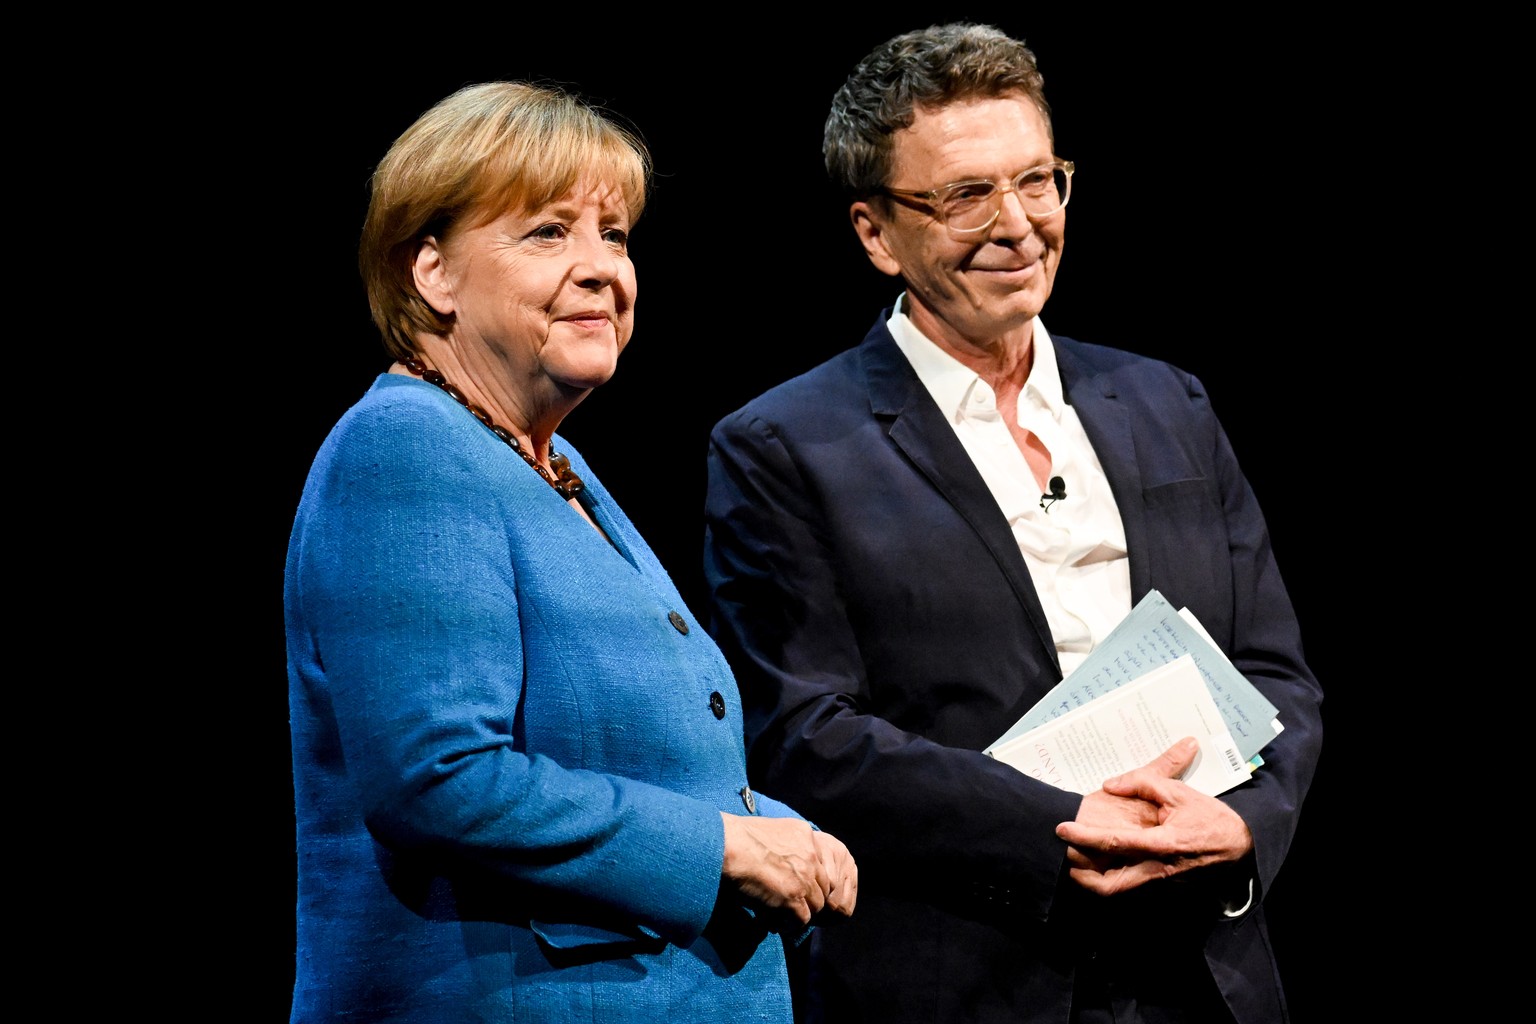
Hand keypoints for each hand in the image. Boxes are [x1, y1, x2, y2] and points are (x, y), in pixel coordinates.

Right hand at [720, 813, 857, 927]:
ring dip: (798, 914)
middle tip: (789, 908)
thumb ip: (783, 845)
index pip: (821, 865)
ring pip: (815, 906)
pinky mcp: (793, 897)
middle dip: (808, 899)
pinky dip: (788, 925)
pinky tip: (772, 922)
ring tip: (779, 918)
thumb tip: (780, 863)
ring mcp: (804, 877)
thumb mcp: (768, 831)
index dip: (810, 881)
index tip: (796, 889)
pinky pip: (801, 920)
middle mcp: (811, 855)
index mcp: (805, 835)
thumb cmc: (734, 838)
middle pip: (822, 887)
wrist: (725, 846)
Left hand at [1055, 737, 1253, 895]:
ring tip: (1071, 863)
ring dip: (1092, 880)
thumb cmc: (1209, 817)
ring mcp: (1160, 883)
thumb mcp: (1177, 792)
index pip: (1115, 843)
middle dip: (1080, 872)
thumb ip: (1142, 782)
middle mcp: (1158, 870)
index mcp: (1162, 845)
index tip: (1061, 829)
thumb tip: (1111, 785)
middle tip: (1061, 856)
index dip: (1084, 836)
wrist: (1240, 846)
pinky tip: (1097, 866)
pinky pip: (1130, 889)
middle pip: (1110, 884)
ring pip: (1117, 891)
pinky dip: (1110, 881)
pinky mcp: (1163, 887)